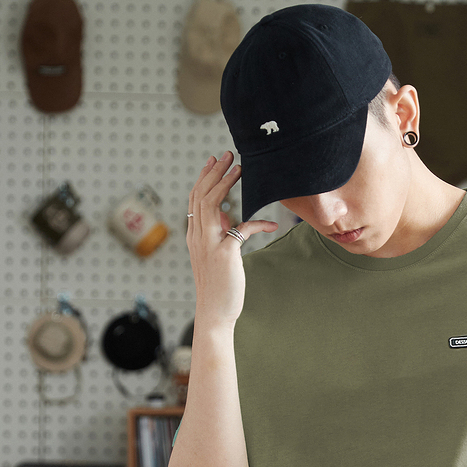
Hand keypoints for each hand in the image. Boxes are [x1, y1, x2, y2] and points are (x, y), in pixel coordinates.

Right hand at [186, 152, 277, 326]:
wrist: (214, 312)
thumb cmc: (218, 285)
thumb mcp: (215, 256)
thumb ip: (219, 235)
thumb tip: (228, 218)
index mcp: (194, 235)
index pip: (195, 198)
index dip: (204, 177)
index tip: (213, 161)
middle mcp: (198, 236)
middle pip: (202, 195)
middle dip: (215, 171)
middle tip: (227, 154)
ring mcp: (209, 244)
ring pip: (213, 204)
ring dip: (227, 183)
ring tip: (240, 168)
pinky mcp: (225, 253)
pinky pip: (242, 229)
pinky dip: (258, 224)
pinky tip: (272, 225)